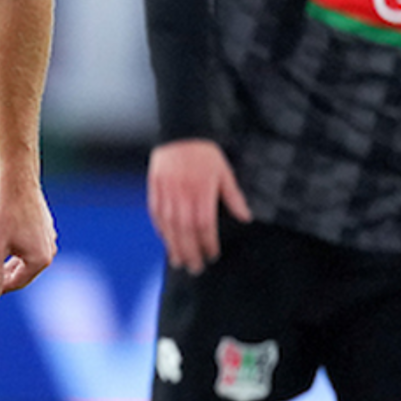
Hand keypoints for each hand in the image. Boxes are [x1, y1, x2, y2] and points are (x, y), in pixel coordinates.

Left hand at [0, 182, 55, 301]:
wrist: (17, 183)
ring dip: (12, 262)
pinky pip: (31, 245)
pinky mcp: (45, 226)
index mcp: (40, 261)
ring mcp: (49, 237)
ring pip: (28, 258)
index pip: (17, 283)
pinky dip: (18, 248)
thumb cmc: (3, 215)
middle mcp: (50, 251)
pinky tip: (7, 243)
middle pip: (24, 272)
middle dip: (6, 275)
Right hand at [147, 139, 249, 274]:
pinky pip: (155, 213)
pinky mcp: (155, 187)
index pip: (204, 224)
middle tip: (195, 268)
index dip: (207, 243)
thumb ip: (233, 197)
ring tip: (179, 262)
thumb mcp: (224, 173)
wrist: (181, 131)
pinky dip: (160, 229)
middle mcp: (182, 193)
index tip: (212, 255)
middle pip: (185, 230)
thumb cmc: (205, 153)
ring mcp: (166, 191)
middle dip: (190, 252)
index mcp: (201, 190)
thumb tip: (246, 217)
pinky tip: (166, 241)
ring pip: (168, 225)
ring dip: (173, 246)